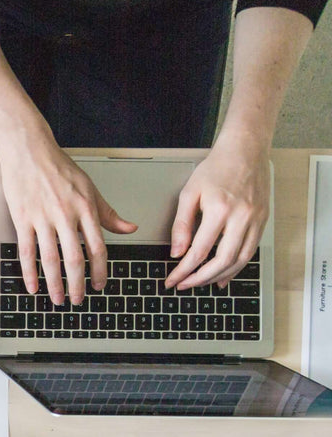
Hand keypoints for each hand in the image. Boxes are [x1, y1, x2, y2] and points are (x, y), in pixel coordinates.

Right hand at [0, 133, 136, 305]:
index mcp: (86, 209)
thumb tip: (130, 228)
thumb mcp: (89, 188)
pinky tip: (33, 286)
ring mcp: (43, 218)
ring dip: (55, 284)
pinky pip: (27, 252)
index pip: (98, 246)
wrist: (29, 150)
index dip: (100, 270)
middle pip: (75, 258)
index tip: (100, 285)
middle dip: (78, 284)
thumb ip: (108, 213)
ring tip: (57, 299)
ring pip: (51, 259)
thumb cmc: (58, 167)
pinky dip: (30, 272)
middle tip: (79, 300)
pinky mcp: (22, 219)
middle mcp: (66, 215)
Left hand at [165, 140, 271, 290]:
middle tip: (185, 285)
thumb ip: (181, 224)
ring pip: (240, 260)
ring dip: (219, 276)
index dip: (183, 271)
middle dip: (200, 279)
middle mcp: (242, 217)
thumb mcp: (189, 193)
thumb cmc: (216, 168)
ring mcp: (256, 219)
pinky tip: (224, 275)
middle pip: (222, 261)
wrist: (246, 150)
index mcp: (220, 210)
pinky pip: (251, 251)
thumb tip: (177, 252)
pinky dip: (237, 267)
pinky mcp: (263, 220)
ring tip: (201, 283)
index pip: (199, 251)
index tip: (173, 280)